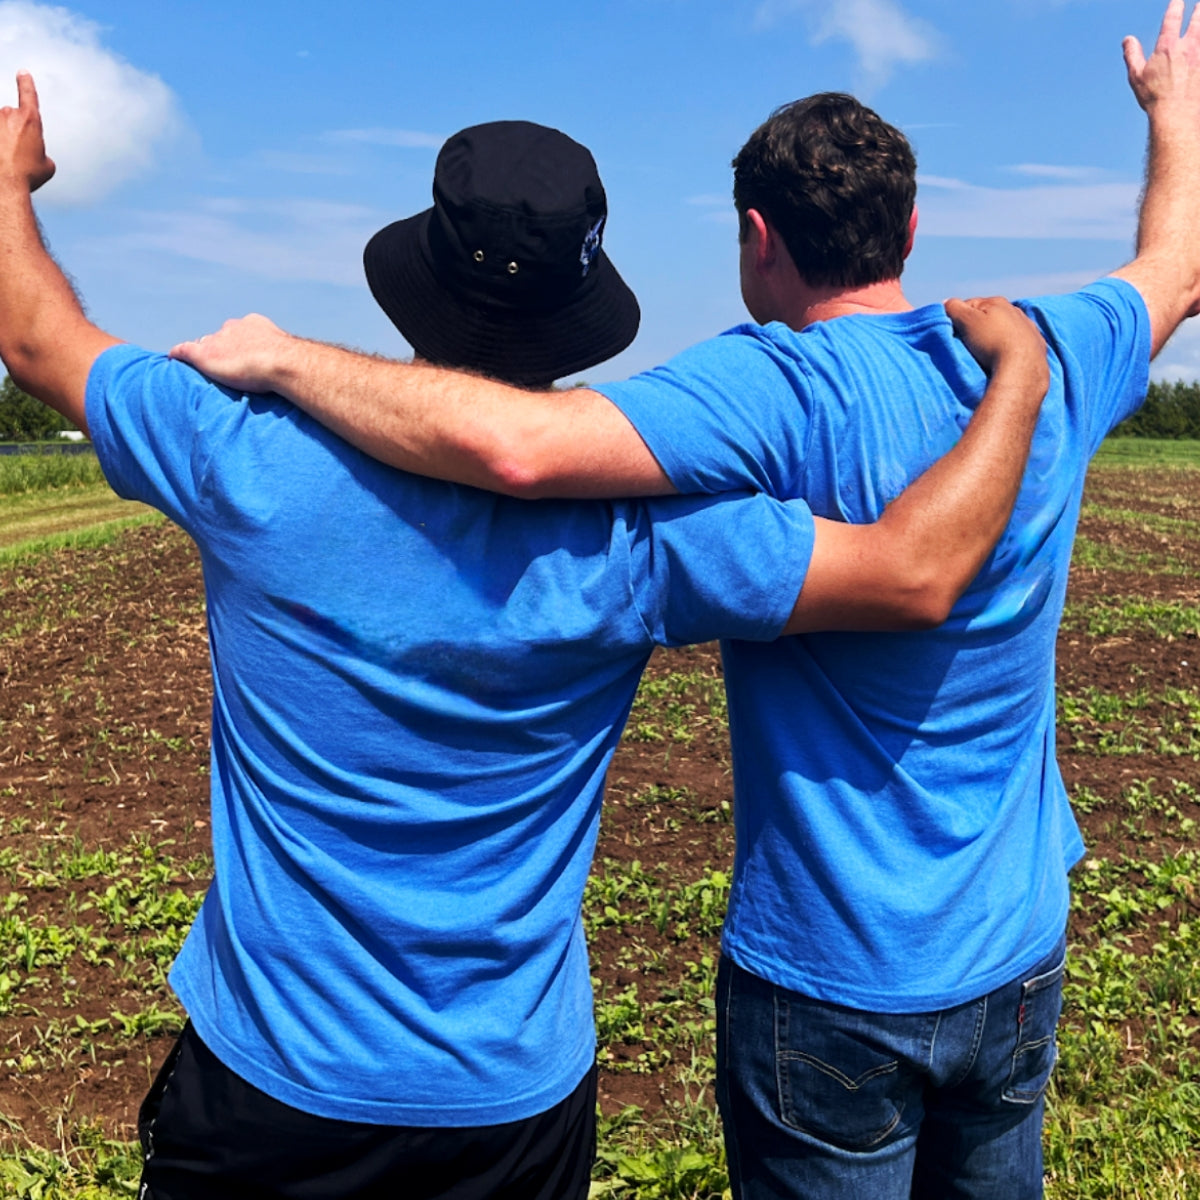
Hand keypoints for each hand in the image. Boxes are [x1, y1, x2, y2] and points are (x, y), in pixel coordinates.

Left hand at [0, 73, 54, 191]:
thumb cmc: (25, 175)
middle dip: (12, 134)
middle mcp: (8, 115)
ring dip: (2, 142)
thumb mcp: (47, 167)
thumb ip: (42, 153)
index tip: (23, 73)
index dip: (26, 83)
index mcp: (30, 120)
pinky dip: (0, 149)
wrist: (4, 185)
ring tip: (5, 162)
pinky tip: (2, 158)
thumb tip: (36, 155)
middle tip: (16, 157)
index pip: (28, 93)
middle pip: (10, 118)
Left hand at [170, 314, 294, 392]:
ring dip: (205, 354)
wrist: (281, 362)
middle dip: (221, 347)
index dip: (238, 344)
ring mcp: (218, 340)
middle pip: (220, 337)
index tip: (242, 356)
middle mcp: (233, 328)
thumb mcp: (289, 355)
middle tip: (227, 365)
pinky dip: (178, 354)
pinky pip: (184, 350)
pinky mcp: (204, 354)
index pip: (239, 332)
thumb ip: (283, 357)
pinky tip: (173, 358)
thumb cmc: (290, 363)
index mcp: (253, 324)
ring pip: (204, 344)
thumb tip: (294, 370)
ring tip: (204, 368)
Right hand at [945, 296, 1048, 391]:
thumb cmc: (992, 343)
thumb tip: (947, 302)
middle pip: (989, 316)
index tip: (956, 334)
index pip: (970, 305)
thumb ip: (954, 308)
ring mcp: (1028, 327)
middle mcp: (1015, 310)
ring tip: (988, 352)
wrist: (1022, 368)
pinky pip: (1019, 342)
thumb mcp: (967, 322)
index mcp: (998, 302)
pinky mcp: (1037, 344)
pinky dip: (1011, 346)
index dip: (959, 319)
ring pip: (1005, 328)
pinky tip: (1006, 356)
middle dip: (978, 327)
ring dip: (996, 336)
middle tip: (969, 344)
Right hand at [1124, 0, 1199, 118]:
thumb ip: (1132, 55)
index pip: (1173, 18)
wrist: (1176, 114)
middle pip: (1198, 19)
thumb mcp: (1136, 77)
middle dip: (1199, 10)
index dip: (1176, 6)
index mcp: (1168, 47)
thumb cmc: (1154, 97)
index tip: (1178, 1)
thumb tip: (1127, 40)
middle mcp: (1188, 46)